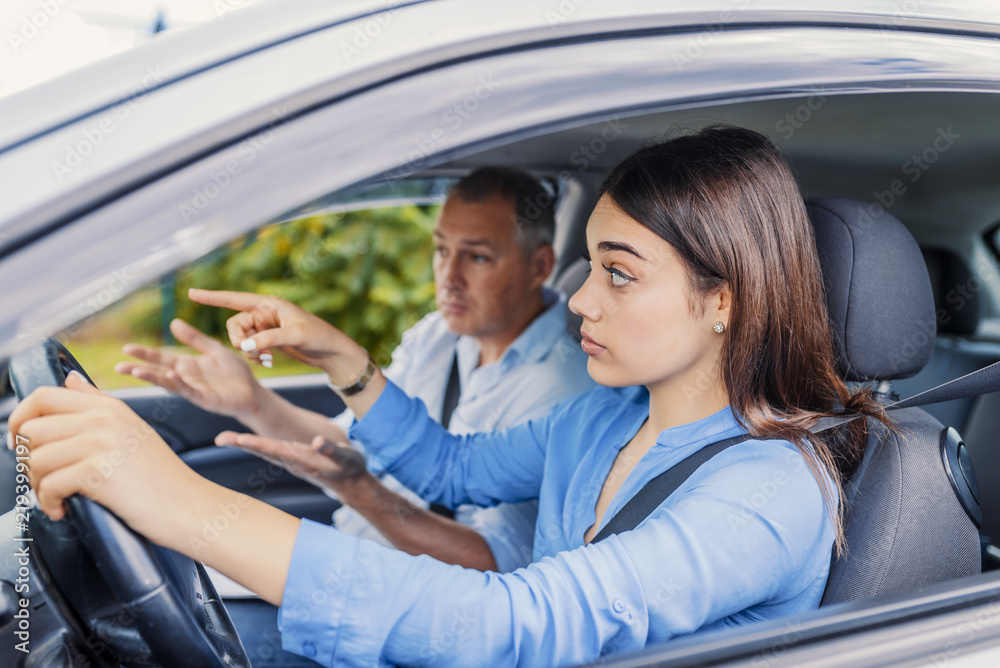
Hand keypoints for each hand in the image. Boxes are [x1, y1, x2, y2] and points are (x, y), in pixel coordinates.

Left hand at [7, 372, 206, 545]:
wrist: (189, 506)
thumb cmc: (161, 476)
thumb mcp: (131, 428)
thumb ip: (97, 402)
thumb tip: (70, 379)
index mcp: (108, 406)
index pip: (43, 396)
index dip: (19, 419)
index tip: (20, 442)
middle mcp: (102, 419)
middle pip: (30, 429)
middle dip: (25, 459)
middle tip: (42, 478)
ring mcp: (100, 444)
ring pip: (34, 459)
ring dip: (36, 485)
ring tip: (54, 497)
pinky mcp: (97, 473)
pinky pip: (48, 485)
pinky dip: (48, 503)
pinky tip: (62, 510)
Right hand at [115, 319, 262, 419]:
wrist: (252, 391)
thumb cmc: (233, 372)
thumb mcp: (213, 349)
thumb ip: (195, 338)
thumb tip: (173, 322)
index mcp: (187, 365)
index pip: (161, 358)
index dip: (145, 354)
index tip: (126, 349)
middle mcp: (186, 377)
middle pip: (158, 371)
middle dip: (139, 368)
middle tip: (119, 366)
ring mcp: (194, 389)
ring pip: (169, 383)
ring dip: (153, 377)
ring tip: (136, 371)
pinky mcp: (205, 398)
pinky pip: (189, 390)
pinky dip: (179, 383)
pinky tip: (170, 375)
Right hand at [188, 288, 368, 385]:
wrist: (332, 353)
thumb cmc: (320, 337)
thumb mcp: (295, 336)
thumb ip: (268, 339)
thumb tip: (243, 346)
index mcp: (270, 304)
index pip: (235, 299)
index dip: (212, 297)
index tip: (191, 293)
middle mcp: (265, 313)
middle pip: (234, 325)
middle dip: (240, 341)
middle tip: (256, 354)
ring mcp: (265, 328)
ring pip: (240, 339)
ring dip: (248, 352)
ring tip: (267, 360)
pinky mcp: (268, 341)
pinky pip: (249, 348)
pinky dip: (254, 356)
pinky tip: (269, 362)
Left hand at [214, 430, 367, 493]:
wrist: (351, 484)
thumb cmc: (350, 468)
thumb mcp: (346, 457)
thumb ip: (332, 450)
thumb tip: (317, 441)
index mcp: (303, 460)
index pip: (276, 450)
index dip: (259, 444)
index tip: (240, 439)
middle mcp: (293, 462)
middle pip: (264, 451)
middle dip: (243, 444)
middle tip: (220, 438)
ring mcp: (292, 462)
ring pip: (265, 452)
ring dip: (246, 445)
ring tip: (226, 438)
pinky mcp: (294, 461)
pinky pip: (271, 452)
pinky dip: (257, 446)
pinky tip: (246, 442)